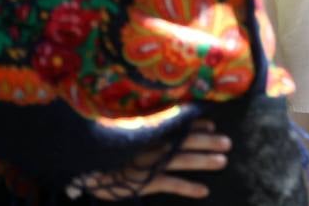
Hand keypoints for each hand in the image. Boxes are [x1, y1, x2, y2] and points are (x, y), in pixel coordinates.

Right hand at [76, 121, 230, 199]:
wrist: (81, 163)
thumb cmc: (102, 146)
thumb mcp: (122, 130)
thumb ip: (142, 124)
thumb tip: (165, 117)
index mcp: (148, 129)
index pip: (176, 123)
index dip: (196, 124)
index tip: (212, 123)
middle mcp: (152, 143)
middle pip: (185, 140)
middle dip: (208, 141)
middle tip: (228, 143)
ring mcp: (149, 162)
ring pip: (182, 159)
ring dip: (204, 160)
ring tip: (223, 162)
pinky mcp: (143, 182)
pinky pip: (170, 184)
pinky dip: (188, 187)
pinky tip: (203, 191)